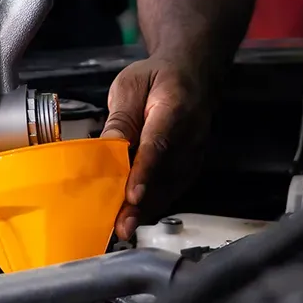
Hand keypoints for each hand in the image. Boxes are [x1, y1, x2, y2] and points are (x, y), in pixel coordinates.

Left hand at [101, 57, 213, 240]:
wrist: (191, 75)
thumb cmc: (157, 79)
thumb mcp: (130, 85)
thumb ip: (121, 118)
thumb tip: (108, 146)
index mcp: (174, 108)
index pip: (158, 145)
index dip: (144, 173)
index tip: (132, 195)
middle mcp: (191, 135)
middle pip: (166, 174)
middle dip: (142, 203)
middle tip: (121, 225)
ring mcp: (194, 153)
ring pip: (171, 187)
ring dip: (147, 209)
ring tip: (124, 227)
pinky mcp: (191, 166)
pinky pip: (173, 188)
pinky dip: (154, 204)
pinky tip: (136, 217)